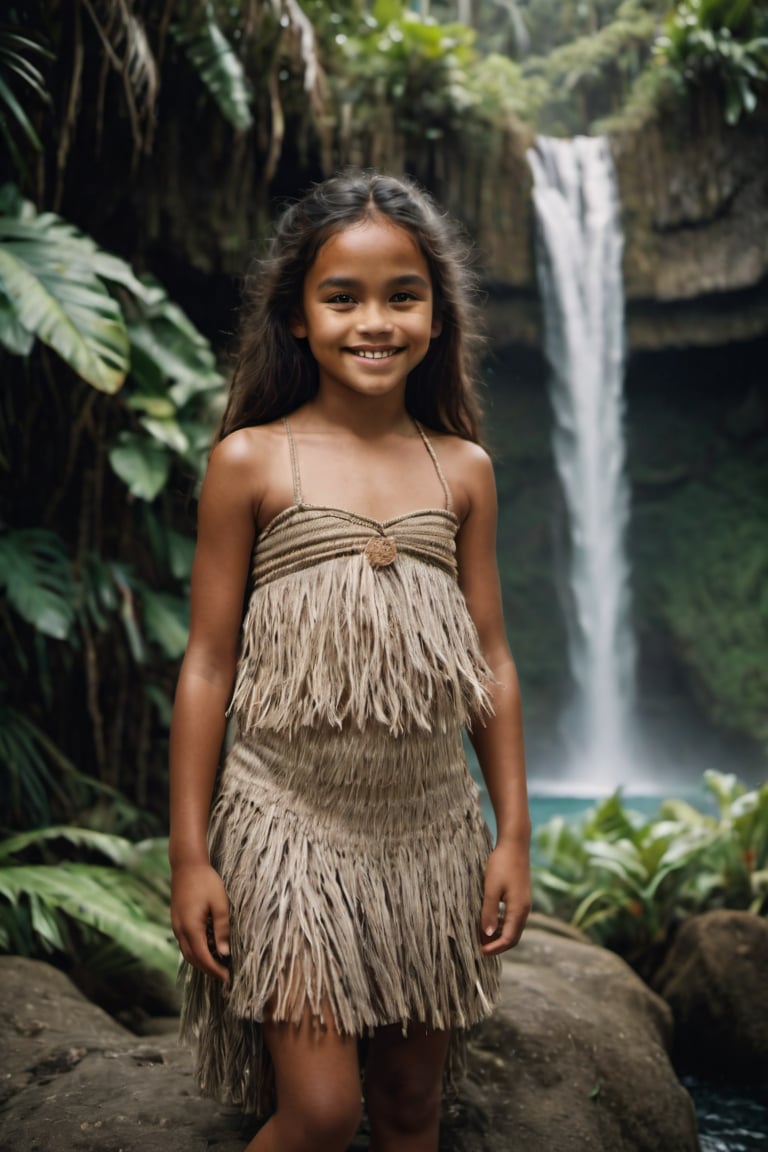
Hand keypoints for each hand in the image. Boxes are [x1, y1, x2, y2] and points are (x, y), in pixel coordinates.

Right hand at [171, 863, 230, 981]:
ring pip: (187, 952)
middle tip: (224, 976)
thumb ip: (222, 929)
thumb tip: (224, 953)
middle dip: (208, 970)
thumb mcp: (220, 904)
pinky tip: (208, 949)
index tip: (227, 978)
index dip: (214, 970)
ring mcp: (176, 926)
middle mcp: (180, 930)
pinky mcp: (177, 921)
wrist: (187, 865)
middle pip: (193, 959)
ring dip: (201, 962)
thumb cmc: (206, 882)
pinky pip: (185, 943)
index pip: (202, 957)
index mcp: (191, 927)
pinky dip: (196, 951)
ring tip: (218, 965)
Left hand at [479, 840, 530, 955]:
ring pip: (513, 928)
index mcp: (519, 910)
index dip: (494, 948)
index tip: (479, 952)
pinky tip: (489, 920)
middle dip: (497, 945)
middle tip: (479, 947)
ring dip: (498, 935)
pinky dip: (501, 924)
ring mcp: (524, 903)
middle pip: (513, 937)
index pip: (508, 939)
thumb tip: (486, 935)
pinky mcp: (521, 897)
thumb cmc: (501, 865)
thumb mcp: (491, 889)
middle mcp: (524, 910)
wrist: (514, 844)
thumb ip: (489, 913)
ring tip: (480, 935)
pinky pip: (512, 918)